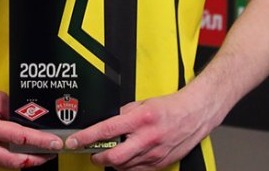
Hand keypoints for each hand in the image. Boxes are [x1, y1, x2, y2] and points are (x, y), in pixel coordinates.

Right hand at [0, 79, 62, 168]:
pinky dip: (12, 159)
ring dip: (25, 161)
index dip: (40, 142)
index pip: (19, 138)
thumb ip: (13, 108)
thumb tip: (32, 117)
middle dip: (37, 159)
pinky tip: (21, 152)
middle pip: (15, 161)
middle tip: (52, 152)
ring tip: (40, 152)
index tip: (55, 143)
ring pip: (7, 165)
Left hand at [64, 92, 217, 170]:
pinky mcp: (159, 164)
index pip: (106, 131)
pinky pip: (136, 170)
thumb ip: (123, 114)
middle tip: (92, 152)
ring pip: (123, 166)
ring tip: (111, 151)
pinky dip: (127, 165)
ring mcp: (153, 154)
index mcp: (140, 119)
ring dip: (112, 161)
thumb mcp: (142, 104)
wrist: (194, 115)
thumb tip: (105, 122)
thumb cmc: (170, 108)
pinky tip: (127, 156)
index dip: (87, 138)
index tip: (75, 141)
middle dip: (97, 157)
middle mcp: (146, 138)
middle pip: (113, 157)